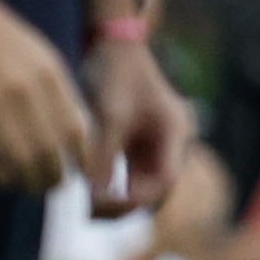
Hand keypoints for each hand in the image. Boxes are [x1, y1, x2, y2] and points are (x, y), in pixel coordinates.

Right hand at [0, 0, 95, 194]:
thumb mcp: (40, 55)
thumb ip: (56, 89)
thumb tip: (72, 130)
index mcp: (52, 76)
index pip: (77, 129)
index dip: (81, 158)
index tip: (80, 172)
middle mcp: (29, 93)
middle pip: (50, 152)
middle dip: (53, 178)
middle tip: (49, 187)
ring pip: (19, 160)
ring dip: (25, 181)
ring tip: (25, 187)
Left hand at [83, 35, 193, 219]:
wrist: (112, 44)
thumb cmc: (118, 73)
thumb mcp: (111, 116)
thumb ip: (105, 157)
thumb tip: (95, 200)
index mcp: (174, 133)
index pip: (164, 180)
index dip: (137, 199)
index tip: (104, 203)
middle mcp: (167, 142)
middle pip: (155, 188)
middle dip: (126, 205)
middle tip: (91, 214)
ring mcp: (151, 143)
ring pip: (139, 185)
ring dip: (116, 199)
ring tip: (86, 209)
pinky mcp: (134, 142)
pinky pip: (126, 174)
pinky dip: (109, 185)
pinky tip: (88, 191)